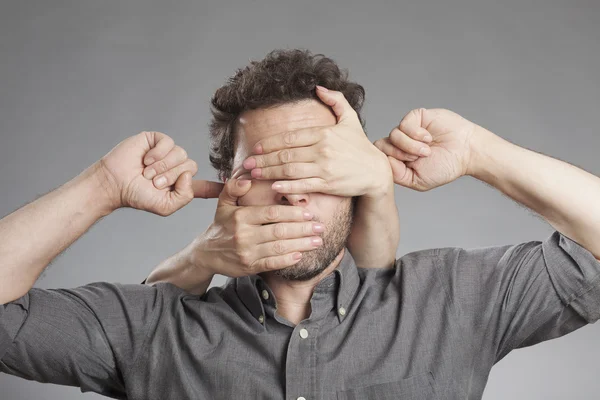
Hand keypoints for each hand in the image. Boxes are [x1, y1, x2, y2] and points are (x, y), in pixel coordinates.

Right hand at [98, 131, 222, 214]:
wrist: (114, 183)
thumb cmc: (137, 196)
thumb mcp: (166, 206)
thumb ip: (184, 196)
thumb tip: (189, 175)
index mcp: (182, 184)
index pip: (206, 186)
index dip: (221, 186)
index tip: (242, 184)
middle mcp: (178, 167)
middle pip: (191, 167)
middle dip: (171, 176)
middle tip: (153, 183)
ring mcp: (169, 153)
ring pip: (181, 155)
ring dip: (162, 167)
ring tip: (147, 173)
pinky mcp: (158, 140)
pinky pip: (169, 144)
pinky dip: (158, 154)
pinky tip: (145, 160)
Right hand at [191, 177, 325, 277]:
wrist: (206, 253)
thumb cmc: (221, 225)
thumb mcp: (223, 203)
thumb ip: (234, 188)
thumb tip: (246, 179)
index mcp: (240, 216)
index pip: (271, 213)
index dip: (292, 213)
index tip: (309, 213)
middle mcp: (243, 235)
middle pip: (279, 231)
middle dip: (302, 229)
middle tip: (320, 227)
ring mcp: (247, 252)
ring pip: (279, 248)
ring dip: (301, 245)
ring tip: (317, 241)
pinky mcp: (249, 267)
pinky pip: (272, 263)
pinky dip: (287, 260)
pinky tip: (300, 255)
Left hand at [241, 86, 392, 198]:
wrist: (376, 172)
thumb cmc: (360, 147)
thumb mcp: (350, 120)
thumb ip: (336, 100)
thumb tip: (318, 87)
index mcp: (324, 133)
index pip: (290, 137)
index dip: (270, 142)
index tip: (255, 147)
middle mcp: (322, 150)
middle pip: (285, 153)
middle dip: (263, 158)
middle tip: (246, 163)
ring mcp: (324, 168)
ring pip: (290, 169)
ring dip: (269, 171)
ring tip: (254, 174)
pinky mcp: (328, 184)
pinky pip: (303, 185)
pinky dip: (287, 186)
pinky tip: (274, 186)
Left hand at [374, 108, 476, 191]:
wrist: (466, 152)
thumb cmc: (444, 167)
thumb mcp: (417, 180)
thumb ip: (397, 174)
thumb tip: (384, 161)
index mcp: (397, 158)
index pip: (379, 157)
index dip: (390, 163)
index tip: (408, 167)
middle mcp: (399, 143)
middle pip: (381, 145)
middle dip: (398, 154)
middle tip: (416, 159)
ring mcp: (407, 129)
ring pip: (393, 135)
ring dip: (410, 146)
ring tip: (427, 151)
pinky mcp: (415, 117)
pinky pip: (404, 124)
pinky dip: (416, 134)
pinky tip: (428, 138)